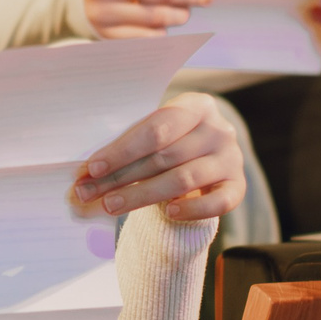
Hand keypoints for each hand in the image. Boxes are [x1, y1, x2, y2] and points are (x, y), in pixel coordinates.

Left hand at [70, 93, 244, 222]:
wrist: (203, 160)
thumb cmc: (168, 145)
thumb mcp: (150, 138)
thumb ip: (124, 152)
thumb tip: (82, 177)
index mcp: (197, 105)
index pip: (157, 128)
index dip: (122, 150)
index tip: (91, 168)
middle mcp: (219, 129)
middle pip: (165, 156)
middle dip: (122, 176)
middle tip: (89, 193)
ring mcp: (232, 158)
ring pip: (184, 179)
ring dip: (142, 195)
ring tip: (111, 205)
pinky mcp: (238, 187)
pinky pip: (218, 203)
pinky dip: (193, 209)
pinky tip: (169, 214)